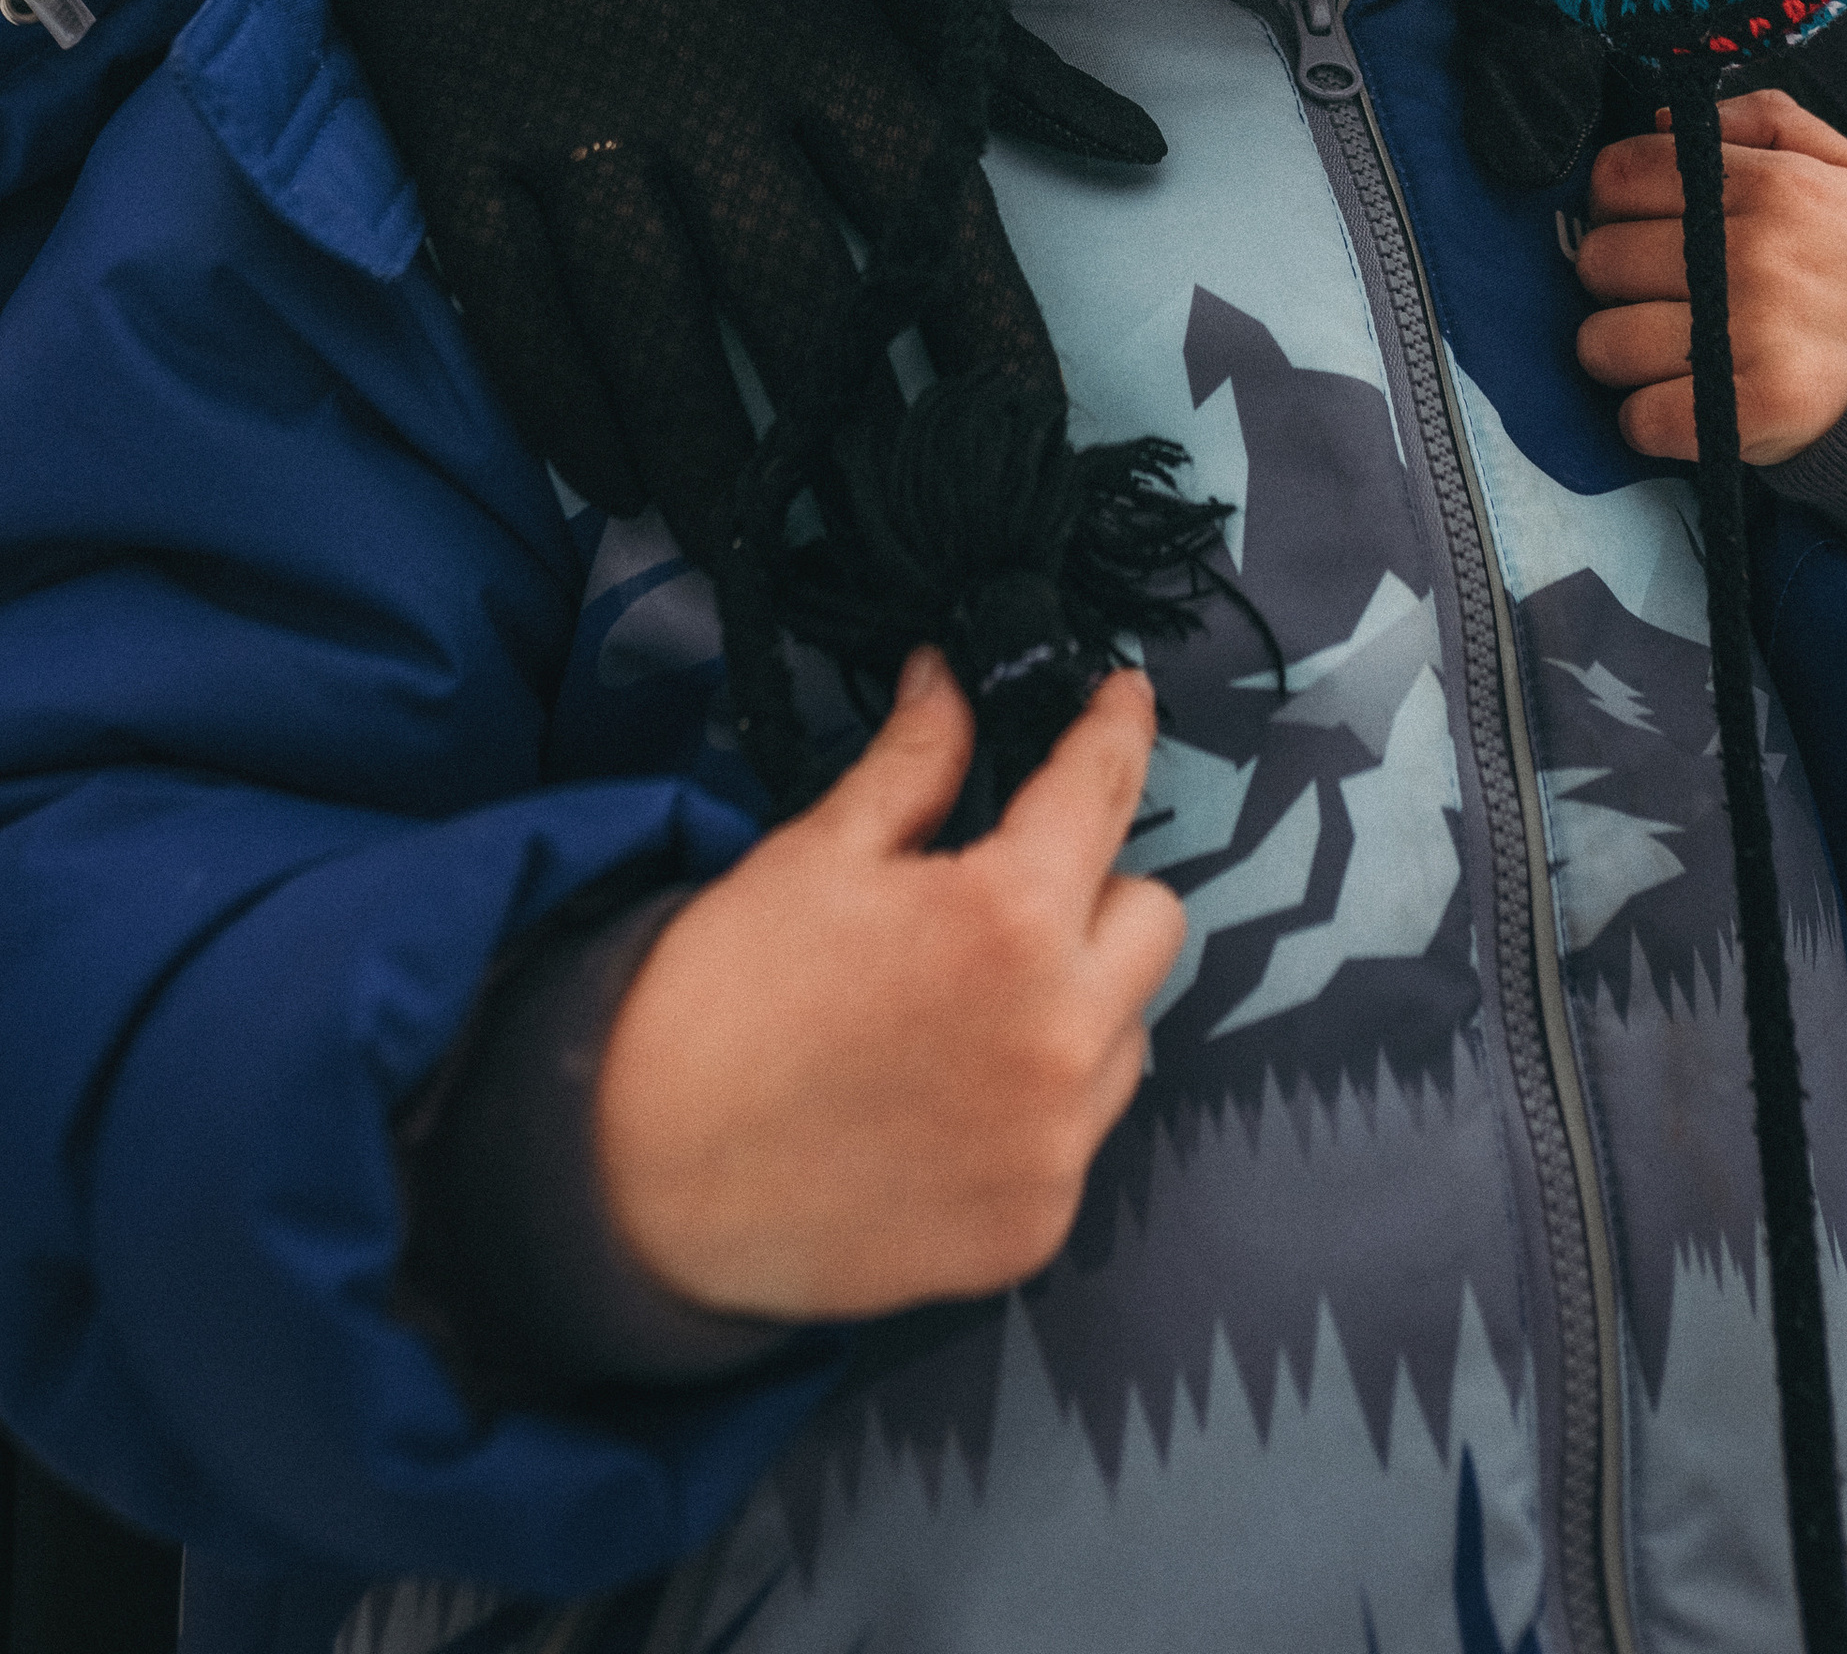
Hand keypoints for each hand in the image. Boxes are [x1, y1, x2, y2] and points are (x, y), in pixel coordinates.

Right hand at [232, 0, 1060, 527]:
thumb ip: (995, 56)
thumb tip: (1143, 149)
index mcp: (822, 35)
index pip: (931, 217)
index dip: (985, 344)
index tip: (1026, 450)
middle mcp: (708, 90)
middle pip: (792, 302)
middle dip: (847, 438)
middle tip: (887, 544)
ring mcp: (575, 119)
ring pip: (648, 328)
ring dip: (700, 456)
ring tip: (743, 542)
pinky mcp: (460, 138)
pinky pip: (512, 303)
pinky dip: (560, 405)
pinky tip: (603, 479)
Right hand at [594, 654, 1185, 1320]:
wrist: (639, 1181)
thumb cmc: (721, 1001)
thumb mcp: (818, 851)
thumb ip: (915, 758)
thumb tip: (951, 676)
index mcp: (1005, 920)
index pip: (1101, 791)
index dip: (1116, 728)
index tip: (1123, 701)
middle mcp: (1058, 1036)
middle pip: (1151, 920)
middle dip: (1094, 888)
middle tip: (1007, 892)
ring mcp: (1055, 1144)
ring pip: (1129, 1031)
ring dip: (1079, 1000)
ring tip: (967, 1006)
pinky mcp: (1037, 1225)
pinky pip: (1082, 1131)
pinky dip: (1041, 1103)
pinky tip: (951, 1094)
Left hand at [1574, 86, 1846, 466]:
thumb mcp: (1845, 162)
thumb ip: (1758, 120)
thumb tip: (1657, 123)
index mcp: (1768, 183)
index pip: (1616, 177)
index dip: (1617, 202)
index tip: (1645, 224)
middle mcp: (1751, 254)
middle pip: (1598, 261)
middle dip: (1620, 277)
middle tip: (1666, 292)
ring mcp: (1749, 338)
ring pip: (1602, 343)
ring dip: (1626, 351)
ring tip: (1676, 348)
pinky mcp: (1752, 415)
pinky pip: (1640, 420)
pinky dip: (1651, 419)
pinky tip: (1689, 401)